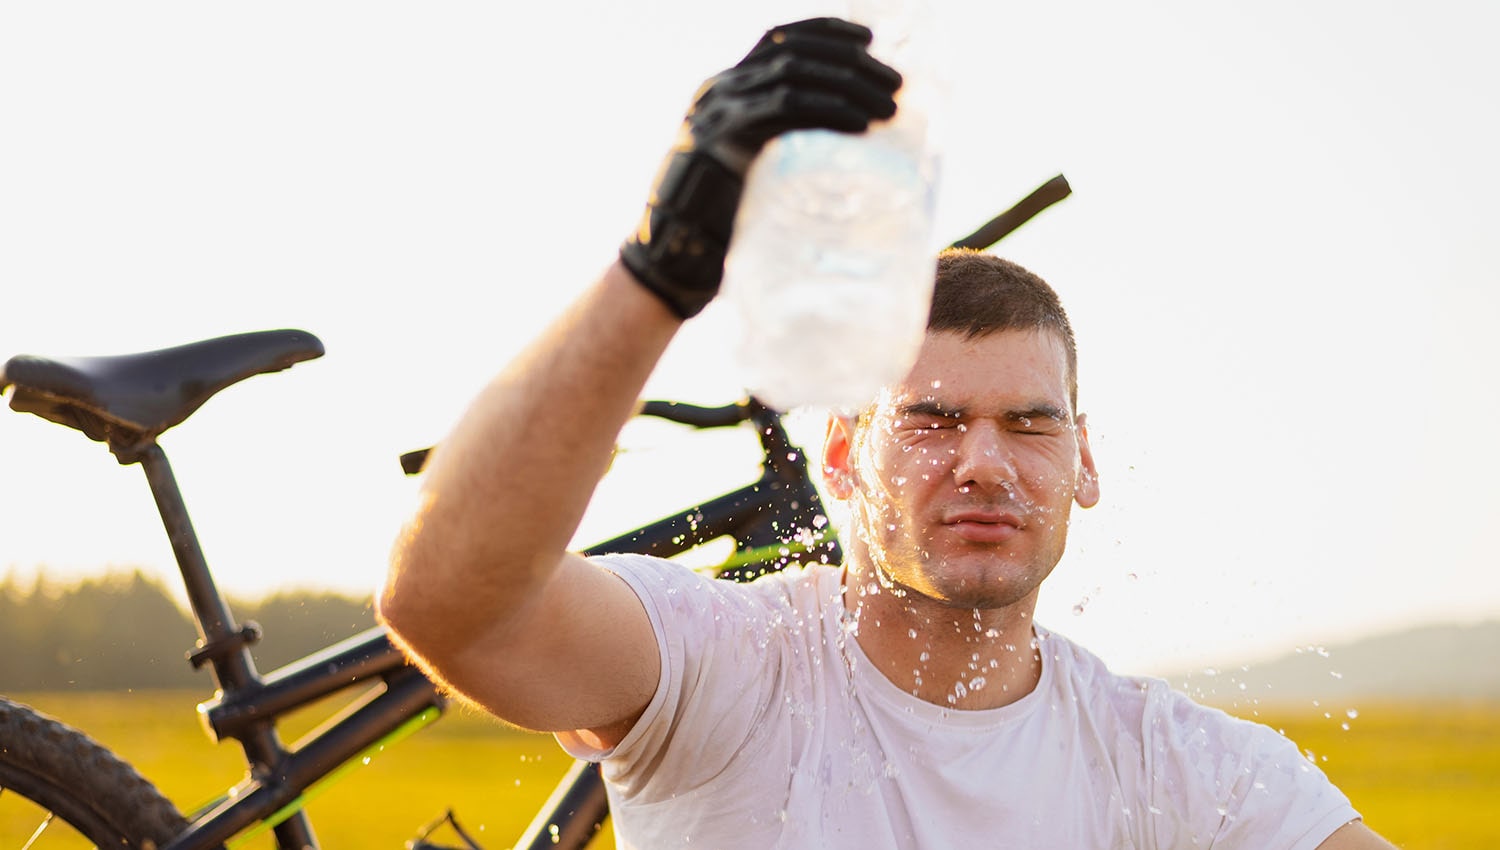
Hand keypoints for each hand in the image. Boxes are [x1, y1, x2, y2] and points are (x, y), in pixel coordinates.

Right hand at [620, 17, 901, 318]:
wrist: (676, 253)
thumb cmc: (724, 218)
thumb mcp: (756, 163)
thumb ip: (784, 140)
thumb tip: (850, 137)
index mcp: (725, 87)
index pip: (777, 38)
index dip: (825, 31)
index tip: (869, 38)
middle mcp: (718, 88)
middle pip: (793, 51)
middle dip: (850, 61)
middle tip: (894, 82)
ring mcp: (716, 109)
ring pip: (792, 73)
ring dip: (848, 84)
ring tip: (888, 105)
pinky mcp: (721, 134)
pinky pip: (783, 107)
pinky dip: (827, 109)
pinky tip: (859, 122)